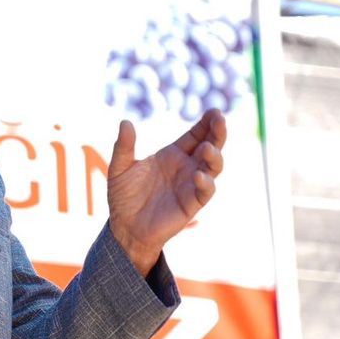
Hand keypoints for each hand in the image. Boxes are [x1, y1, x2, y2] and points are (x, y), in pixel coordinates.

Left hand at [107, 109, 226, 275]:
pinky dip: (205, 183)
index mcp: (172, 155)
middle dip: (218, 133)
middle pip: (210, 145)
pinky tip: (197, 175)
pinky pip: (205, 191)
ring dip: (214, 156)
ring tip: (207, 148)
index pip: (195, 135)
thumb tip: (125, 122)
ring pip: (213, 167)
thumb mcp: (119, 168)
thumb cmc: (123, 196)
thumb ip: (123, 147)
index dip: (206, 123)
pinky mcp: (191, 203)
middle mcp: (186, 167)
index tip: (214, 111)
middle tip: (220, 119)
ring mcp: (191, 185)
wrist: (124, 227)